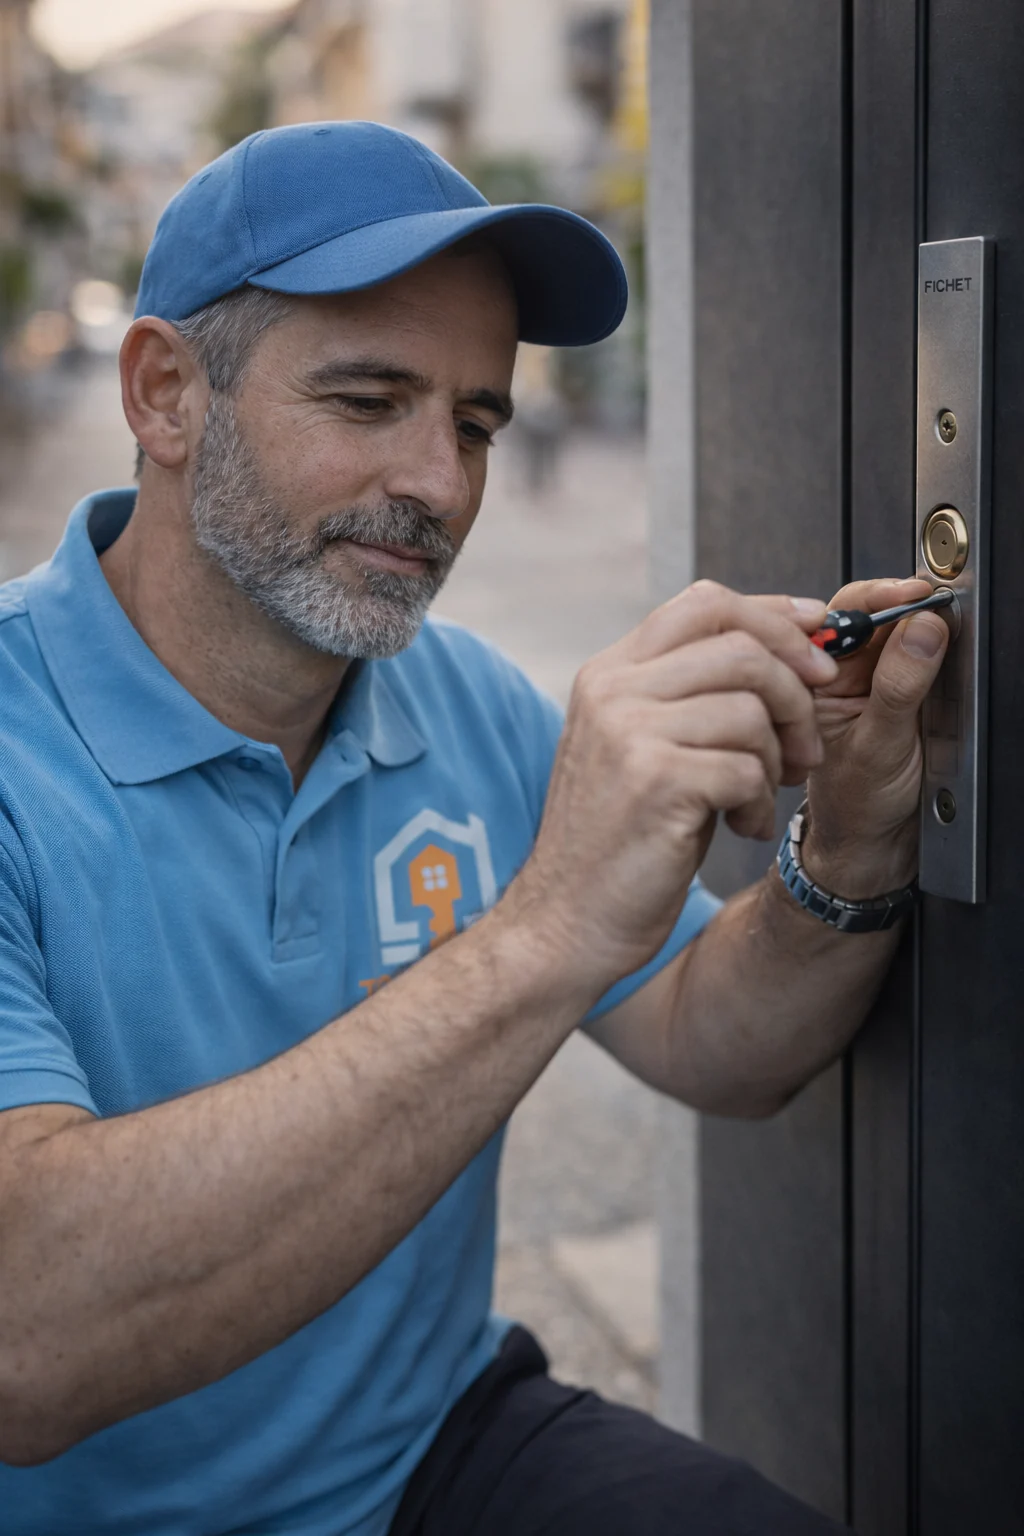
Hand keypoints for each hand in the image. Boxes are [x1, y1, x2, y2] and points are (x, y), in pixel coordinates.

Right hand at [505, 580, 838, 988]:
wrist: (565, 920)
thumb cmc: (616, 841)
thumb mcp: (642, 748)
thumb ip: (692, 696)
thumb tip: (787, 653)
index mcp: (609, 673)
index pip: (704, 604)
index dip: (774, 615)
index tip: (818, 633)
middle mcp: (613, 691)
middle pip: (740, 645)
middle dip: (796, 691)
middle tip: (806, 742)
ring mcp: (630, 732)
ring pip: (751, 708)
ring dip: (777, 757)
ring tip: (760, 796)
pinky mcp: (655, 781)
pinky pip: (747, 768)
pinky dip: (758, 804)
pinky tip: (738, 827)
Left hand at [802, 577, 949, 897]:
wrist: (874, 846)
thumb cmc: (857, 807)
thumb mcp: (880, 745)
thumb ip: (899, 687)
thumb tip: (921, 630)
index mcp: (810, 683)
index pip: (839, 618)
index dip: (879, 597)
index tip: (916, 594)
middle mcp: (837, 676)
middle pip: (872, 614)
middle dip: (907, 604)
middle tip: (939, 604)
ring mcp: (870, 681)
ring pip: (900, 631)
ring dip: (924, 625)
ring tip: (946, 631)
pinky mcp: (901, 691)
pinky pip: (921, 655)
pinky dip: (936, 649)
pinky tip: (945, 653)